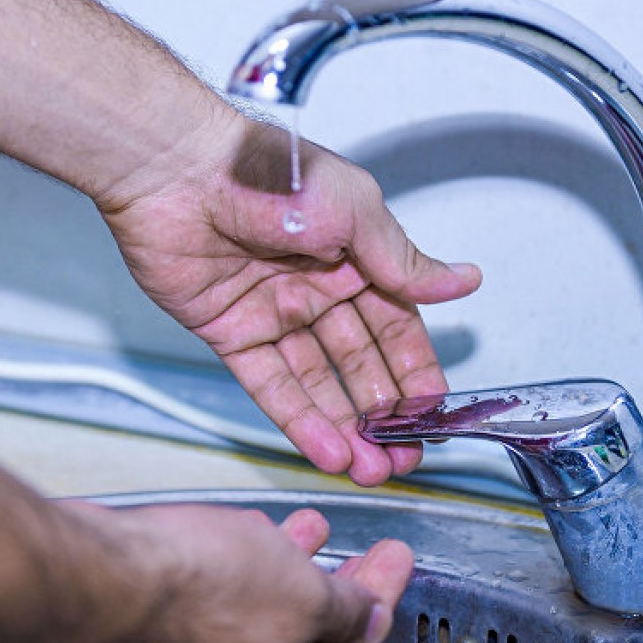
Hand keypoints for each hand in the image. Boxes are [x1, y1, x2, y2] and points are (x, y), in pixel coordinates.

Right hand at [87, 505, 412, 642]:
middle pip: (307, 631)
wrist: (101, 574)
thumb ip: (344, 609)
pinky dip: (246, 560)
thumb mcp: (301, 593)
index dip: (381, 602)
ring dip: (295, 562)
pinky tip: (248, 530)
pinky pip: (221, 589)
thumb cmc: (193, 587)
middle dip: (342, 584)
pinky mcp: (162, 614)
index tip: (395, 564)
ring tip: (311, 528)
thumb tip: (373, 620)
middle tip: (366, 554)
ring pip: (261, 604)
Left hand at [99, 116, 481, 484]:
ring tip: (371, 471)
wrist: (178, 171)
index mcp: (354, 256)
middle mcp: (316, 288)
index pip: (396, 326)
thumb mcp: (354, 212)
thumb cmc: (267, 171)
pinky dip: (299, 419)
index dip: (415, 372)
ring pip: (318, 382)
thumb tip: (463, 281)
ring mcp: (273, 313)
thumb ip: (402, 262)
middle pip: (359, 363)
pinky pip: (271, 384)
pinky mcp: (231, 332)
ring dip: (345, 428)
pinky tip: (327, 451)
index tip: (434, 416)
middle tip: (404, 458)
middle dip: (383, 415)